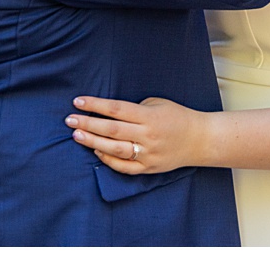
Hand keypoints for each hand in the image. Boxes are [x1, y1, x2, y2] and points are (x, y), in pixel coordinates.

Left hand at [65, 95, 206, 174]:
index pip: (116, 109)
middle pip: (111, 130)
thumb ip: (135, 109)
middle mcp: (147, 135)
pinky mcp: (148, 168)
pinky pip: (123, 166)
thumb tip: (110, 114)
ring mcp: (147, 153)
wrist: (200, 140)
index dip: (95, 105)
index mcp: (149, 116)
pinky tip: (96, 151)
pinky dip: (108, 159)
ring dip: (92, 142)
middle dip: (87, 124)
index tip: (78, 101)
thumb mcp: (158, 103)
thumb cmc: (177, 117)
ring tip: (76, 135)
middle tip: (69, 120)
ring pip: (114, 149)